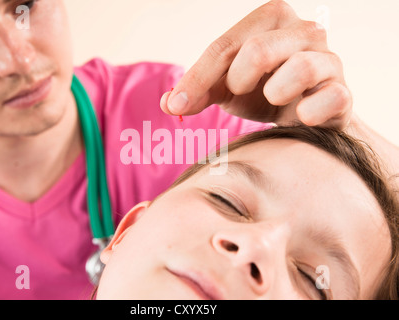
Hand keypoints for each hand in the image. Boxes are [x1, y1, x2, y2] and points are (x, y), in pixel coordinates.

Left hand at [160, 0, 351, 128]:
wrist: (304, 113)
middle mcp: (304, 31)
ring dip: (275, 93)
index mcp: (271, 19)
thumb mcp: (227, 86)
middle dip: (238, 81)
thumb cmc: (262, 92)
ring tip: (272, 98)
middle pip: (258, 51)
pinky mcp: (343, 91)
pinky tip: (300, 117)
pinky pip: (331, 98)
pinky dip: (310, 112)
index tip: (177, 105)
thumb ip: (200, 90)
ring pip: (300, 69)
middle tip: (238, 92)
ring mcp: (329, 59)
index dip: (197, 79)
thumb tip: (168, 103)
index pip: (225, 47)